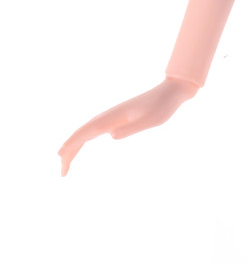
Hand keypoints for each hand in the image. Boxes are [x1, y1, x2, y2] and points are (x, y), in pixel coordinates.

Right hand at [58, 77, 198, 175]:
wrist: (170, 92)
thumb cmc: (163, 106)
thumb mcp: (151, 120)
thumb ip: (131, 128)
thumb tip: (110, 135)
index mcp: (115, 116)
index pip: (87, 132)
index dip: (72, 144)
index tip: (60, 158)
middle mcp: (110, 115)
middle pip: (82, 133)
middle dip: (69, 150)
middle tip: (62, 171)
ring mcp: (113, 116)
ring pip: (87, 131)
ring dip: (75, 145)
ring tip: (65, 161)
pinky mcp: (118, 117)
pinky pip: (96, 129)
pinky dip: (85, 138)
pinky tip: (84, 143)